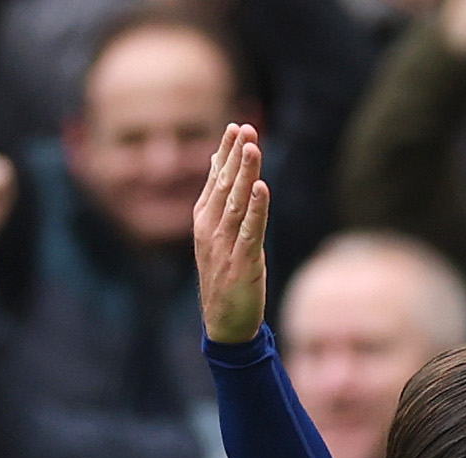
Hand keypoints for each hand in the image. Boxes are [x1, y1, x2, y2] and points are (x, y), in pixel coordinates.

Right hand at [194, 124, 269, 344]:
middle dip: (235, 156)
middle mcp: (211, 229)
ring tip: (252, 148)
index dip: (225, 153)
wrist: (224, 322)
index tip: (236, 127)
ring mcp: (225, 245)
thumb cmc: (224, 275)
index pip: (215, 179)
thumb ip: (218, 200)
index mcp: (204, 220)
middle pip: (224, 185)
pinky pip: (250, 230)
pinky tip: (262, 188)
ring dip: (245, 174)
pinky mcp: (242, 262)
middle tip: (246, 128)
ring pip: (237, 203)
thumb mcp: (218, 235)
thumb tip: (217, 164)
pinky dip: (257, 208)